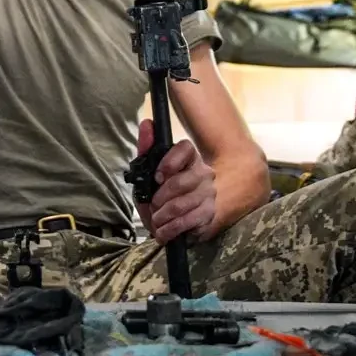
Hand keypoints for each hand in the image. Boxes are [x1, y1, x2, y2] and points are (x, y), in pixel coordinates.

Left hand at [135, 119, 216, 244]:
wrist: (171, 225)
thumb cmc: (159, 197)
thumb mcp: (147, 174)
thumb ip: (147, 149)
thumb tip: (147, 123)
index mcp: (189, 159)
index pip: (185, 148)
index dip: (170, 162)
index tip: (157, 177)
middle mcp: (203, 172)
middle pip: (182, 181)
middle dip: (161, 197)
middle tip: (153, 205)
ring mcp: (208, 193)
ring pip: (183, 203)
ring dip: (162, 216)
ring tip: (156, 220)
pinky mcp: (209, 213)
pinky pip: (188, 220)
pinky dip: (170, 229)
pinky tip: (163, 232)